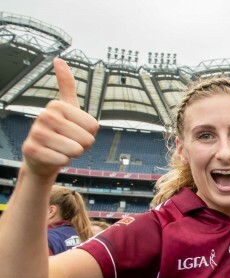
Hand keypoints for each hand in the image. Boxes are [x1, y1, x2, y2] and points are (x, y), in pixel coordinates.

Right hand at [21, 58, 98, 178]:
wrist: (41, 156)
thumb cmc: (60, 131)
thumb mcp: (67, 107)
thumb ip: (66, 85)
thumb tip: (58, 59)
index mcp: (57, 105)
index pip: (94, 126)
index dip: (90, 134)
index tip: (75, 130)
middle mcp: (45, 115)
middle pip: (87, 139)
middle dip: (82, 145)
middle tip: (68, 142)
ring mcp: (36, 132)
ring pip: (75, 150)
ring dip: (72, 154)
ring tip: (61, 148)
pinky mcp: (31, 150)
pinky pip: (62, 160)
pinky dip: (62, 161)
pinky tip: (52, 156)